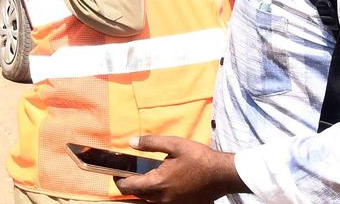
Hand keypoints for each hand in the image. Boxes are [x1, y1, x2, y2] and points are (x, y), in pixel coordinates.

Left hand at [115, 136, 246, 202]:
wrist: (224, 174)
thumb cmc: (199, 158)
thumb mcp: (174, 144)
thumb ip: (150, 143)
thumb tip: (131, 142)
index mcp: (158, 183)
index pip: (128, 187)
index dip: (118, 180)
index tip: (115, 172)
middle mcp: (163, 198)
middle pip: (138, 195)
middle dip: (131, 185)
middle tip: (128, 172)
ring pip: (151, 200)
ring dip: (144, 190)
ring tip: (145, 176)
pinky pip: (164, 202)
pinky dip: (159, 194)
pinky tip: (163, 183)